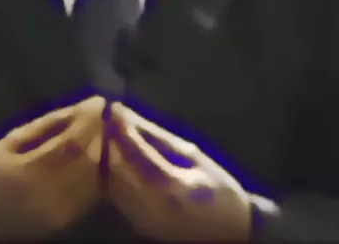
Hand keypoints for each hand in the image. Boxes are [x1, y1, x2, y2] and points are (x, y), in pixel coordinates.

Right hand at [0, 96, 104, 239]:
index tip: (98, 101)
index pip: (74, 141)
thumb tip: (81, 108)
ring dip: (102, 150)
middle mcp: (51, 195)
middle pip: (90, 159)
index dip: (90, 119)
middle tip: (101, 114)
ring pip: (96, 176)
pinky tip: (94, 156)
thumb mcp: (12, 140)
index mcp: (31, 171)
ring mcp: (61, 212)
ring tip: (99, 131)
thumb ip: (48, 123)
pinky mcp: (66, 222)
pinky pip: (92, 193)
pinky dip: (97, 171)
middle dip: (100, 132)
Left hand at [107, 103, 251, 240]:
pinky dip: (115, 174)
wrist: (229, 231)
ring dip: (111, 156)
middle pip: (120, 170)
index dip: (124, 130)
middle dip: (112, 141)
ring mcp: (143, 220)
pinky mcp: (139, 224)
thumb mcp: (194, 157)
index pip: (139, 155)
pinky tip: (118, 157)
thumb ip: (161, 139)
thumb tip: (133, 119)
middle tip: (109, 118)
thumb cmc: (218, 188)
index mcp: (173, 188)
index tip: (115, 108)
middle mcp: (153, 208)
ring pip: (114, 183)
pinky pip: (118, 195)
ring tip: (112, 132)